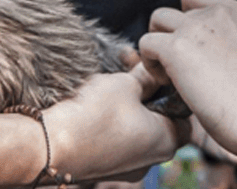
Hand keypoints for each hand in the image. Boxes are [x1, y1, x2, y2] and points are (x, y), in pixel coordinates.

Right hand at [43, 64, 188, 182]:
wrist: (49, 146)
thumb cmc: (93, 115)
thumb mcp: (125, 84)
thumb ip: (146, 76)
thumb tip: (156, 69)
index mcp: (167, 141)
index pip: (186, 114)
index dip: (174, 91)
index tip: (160, 74)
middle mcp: (152, 160)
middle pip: (160, 121)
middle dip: (148, 95)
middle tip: (132, 74)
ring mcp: (127, 167)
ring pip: (137, 130)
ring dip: (129, 107)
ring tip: (111, 84)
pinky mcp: (105, 168)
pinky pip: (118, 140)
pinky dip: (113, 121)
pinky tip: (97, 103)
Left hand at [139, 0, 236, 156]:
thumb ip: (228, 39)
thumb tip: (202, 48)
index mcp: (236, 11)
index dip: (185, 17)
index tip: (190, 43)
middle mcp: (215, 12)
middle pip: (173, 9)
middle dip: (169, 33)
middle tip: (179, 62)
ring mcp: (194, 27)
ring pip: (156, 20)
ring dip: (158, 44)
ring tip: (170, 73)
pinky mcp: (176, 48)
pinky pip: (146, 44)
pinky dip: (150, 63)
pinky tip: (169, 84)